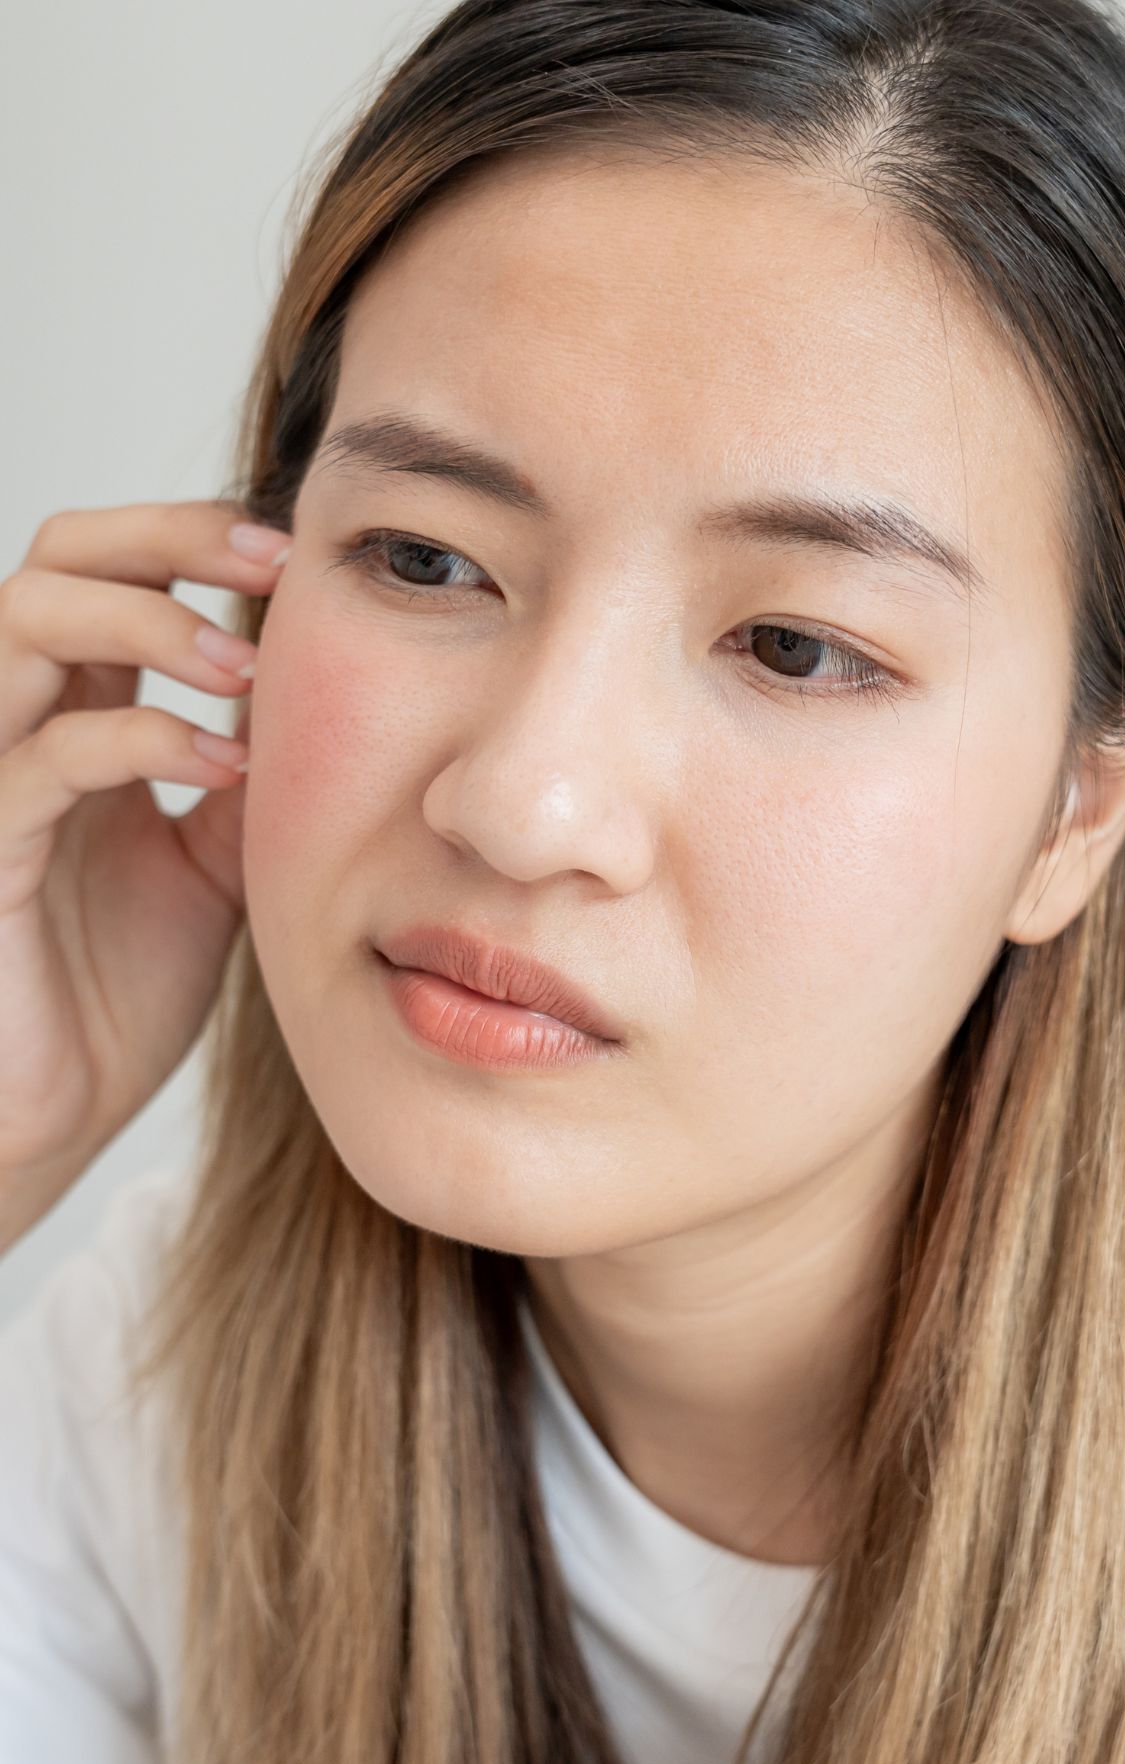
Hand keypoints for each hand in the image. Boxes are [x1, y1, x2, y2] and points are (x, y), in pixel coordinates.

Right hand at [0, 499, 288, 1203]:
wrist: (55, 1105)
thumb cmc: (118, 986)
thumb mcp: (216, 860)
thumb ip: (250, 774)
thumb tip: (330, 699)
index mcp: (75, 710)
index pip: (113, 566)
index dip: (197, 535)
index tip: (304, 553)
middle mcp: (19, 720)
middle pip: (59, 554)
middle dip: (171, 535)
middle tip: (277, 562)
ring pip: (24, 619)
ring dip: (149, 619)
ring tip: (243, 668)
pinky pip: (45, 756)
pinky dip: (144, 738)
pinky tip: (228, 767)